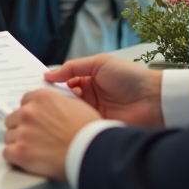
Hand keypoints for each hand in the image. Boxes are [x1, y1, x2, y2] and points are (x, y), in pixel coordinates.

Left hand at [3, 88, 100, 180]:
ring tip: (35, 151)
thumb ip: (57, 104)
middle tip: (35, 139)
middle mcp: (29, 112)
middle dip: (22, 128)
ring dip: (19, 143)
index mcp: (42, 98)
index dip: (30, 114)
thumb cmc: (89, 133)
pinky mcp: (20, 152)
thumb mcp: (76, 106)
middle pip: (13, 119)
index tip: (34, 121)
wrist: (92, 152)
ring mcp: (23, 132)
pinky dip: (15, 158)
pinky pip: (7, 153)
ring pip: (9, 136)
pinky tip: (27, 160)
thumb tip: (52, 110)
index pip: (24, 102)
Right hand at [45, 54, 163, 128]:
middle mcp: (88, 96)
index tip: (35, 87)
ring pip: (68, 112)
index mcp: (88, 79)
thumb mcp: (100, 63)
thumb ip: (73, 67)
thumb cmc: (130, 77)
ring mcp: (92, 112)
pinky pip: (79, 124)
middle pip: (63, 99)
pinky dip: (70, 123)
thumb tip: (49, 74)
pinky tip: (59, 122)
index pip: (63, 82)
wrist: (154, 100)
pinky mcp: (97, 126)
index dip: (51, 84)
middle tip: (35, 102)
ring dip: (59, 112)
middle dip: (51, 100)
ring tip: (44, 111)